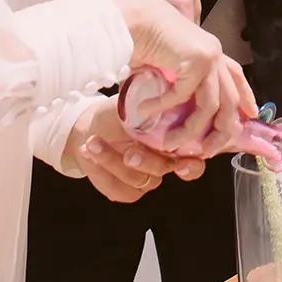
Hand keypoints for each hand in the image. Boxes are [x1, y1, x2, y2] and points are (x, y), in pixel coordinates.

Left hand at [62, 96, 206, 203]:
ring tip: (92, 141)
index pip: (193, 161)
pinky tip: (87, 152)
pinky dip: (99, 169)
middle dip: (145, 161)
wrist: (91, 127)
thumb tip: (152, 90)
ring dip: (111, 160)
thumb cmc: (118, 113)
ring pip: (135, 179)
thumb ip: (147, 107)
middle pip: (161, 170)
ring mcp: (145, 180)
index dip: (191, 166)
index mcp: (173, 142)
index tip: (181, 164)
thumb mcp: (133, 103)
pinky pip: (116, 187)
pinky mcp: (124, 191)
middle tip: (129, 152)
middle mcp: (164, 164)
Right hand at [101, 0, 256, 154]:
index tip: (250, 116)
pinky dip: (160, 107)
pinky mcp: (195, 61)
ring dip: (188, 131)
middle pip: (230, 101)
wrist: (133, 17)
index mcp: (211, 53)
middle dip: (221, 131)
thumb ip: (179, 83)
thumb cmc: (144, 38)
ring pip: (209, 106)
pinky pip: (181, 96)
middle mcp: (214, 54)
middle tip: (206, 152)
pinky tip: (144, 111)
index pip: (236, 76)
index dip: (246, 96)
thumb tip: (176, 113)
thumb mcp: (168, 65)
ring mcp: (208, 57)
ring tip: (168, 144)